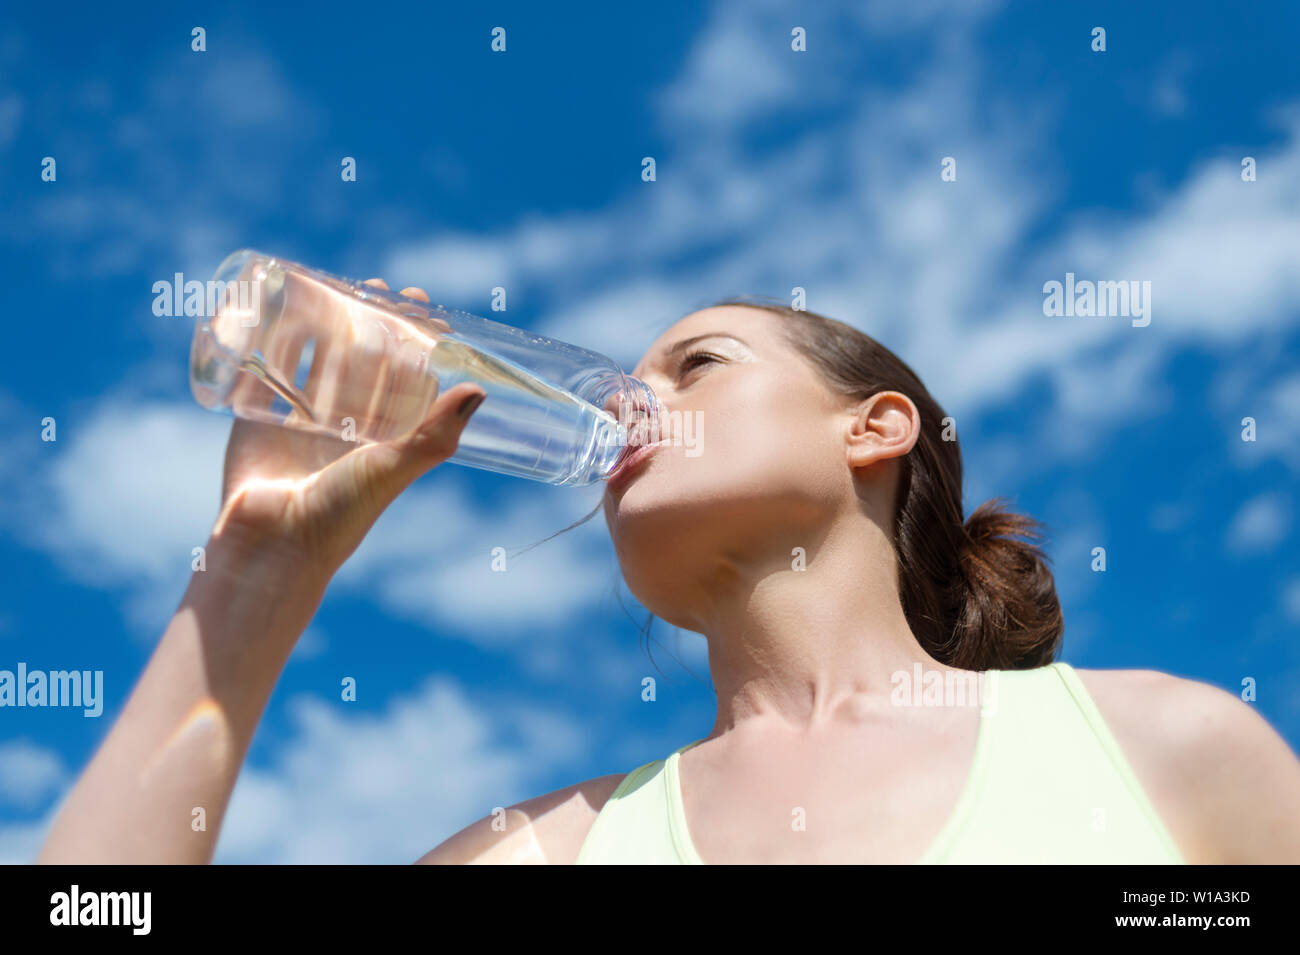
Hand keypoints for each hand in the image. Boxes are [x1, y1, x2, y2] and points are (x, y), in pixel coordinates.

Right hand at [212, 279, 485, 578]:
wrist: (270, 544)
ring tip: (334, 288)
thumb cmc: (340, 513)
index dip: (417, 342)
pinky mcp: (259, 419)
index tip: (423, 306)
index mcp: (384, 439)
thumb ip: (434, 434)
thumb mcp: (392, 469)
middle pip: (366, 363)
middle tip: (381, 289)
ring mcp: (303, 421)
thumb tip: (480, 389)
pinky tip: (281, 311)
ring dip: (328, 326)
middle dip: (375, 324)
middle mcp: (348, 428)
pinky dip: (275, 343)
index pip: (408, 378)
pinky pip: (269, 373)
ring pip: (320, 362)